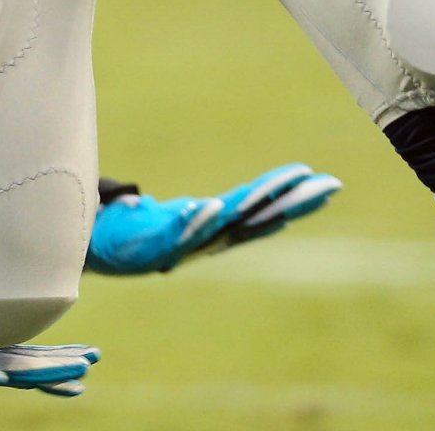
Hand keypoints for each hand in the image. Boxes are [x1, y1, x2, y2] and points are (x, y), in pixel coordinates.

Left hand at [86, 163, 340, 274]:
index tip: (329, 184)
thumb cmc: (150, 233)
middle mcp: (211, 239)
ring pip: (224, 222)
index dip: (298, 199)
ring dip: (250, 205)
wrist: (105, 250)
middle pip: (257, 216)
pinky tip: (209, 205)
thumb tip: (253, 198)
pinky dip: (195, 220)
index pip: (268, 211)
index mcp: (222, 230)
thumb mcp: (191, 218)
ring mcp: (185, 242)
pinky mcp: (156, 242)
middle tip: (324, 184)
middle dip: (291, 201)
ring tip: (276, 186)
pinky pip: (178, 230)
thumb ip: (220, 212)